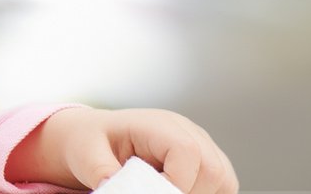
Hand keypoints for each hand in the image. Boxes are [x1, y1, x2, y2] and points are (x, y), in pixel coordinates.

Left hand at [6, 106, 236, 193]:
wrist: (94, 138)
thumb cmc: (90, 143)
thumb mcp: (86, 156)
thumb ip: (103, 172)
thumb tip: (114, 186)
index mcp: (157, 124)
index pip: (187, 151)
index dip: (177, 182)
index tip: (151, 191)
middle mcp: (187, 131)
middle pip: (214, 169)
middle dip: (189, 192)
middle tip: (156, 192)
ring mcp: (201, 145)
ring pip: (224, 180)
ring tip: (163, 190)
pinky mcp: (206, 163)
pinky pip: (222, 186)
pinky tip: (175, 190)